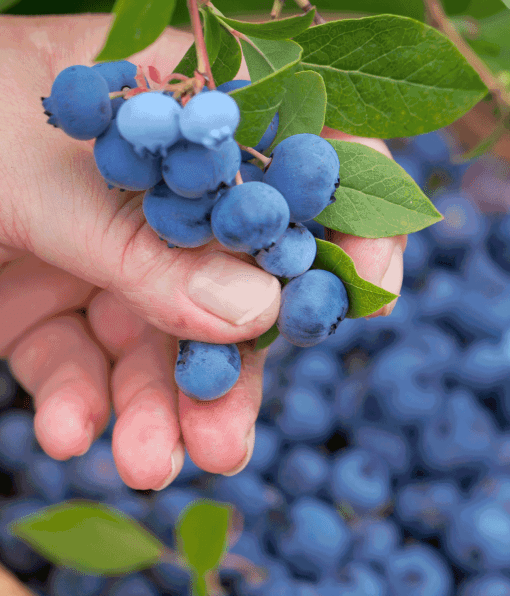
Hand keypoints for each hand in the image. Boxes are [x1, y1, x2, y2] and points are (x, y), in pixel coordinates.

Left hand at [0, 15, 403, 489]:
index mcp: (169, 105)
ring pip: (161, 333)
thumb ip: (145, 248)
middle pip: (232, 278)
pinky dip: (82, 398)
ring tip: (148, 466)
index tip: (367, 297)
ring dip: (157, 405)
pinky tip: (72, 433)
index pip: (296, 158)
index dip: (345, 222)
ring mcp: (102, 238)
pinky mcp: (48, 288)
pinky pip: (83, 352)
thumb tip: (260, 314)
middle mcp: (152, 180)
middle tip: (228, 444)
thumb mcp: (30, 171)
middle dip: (229, 369)